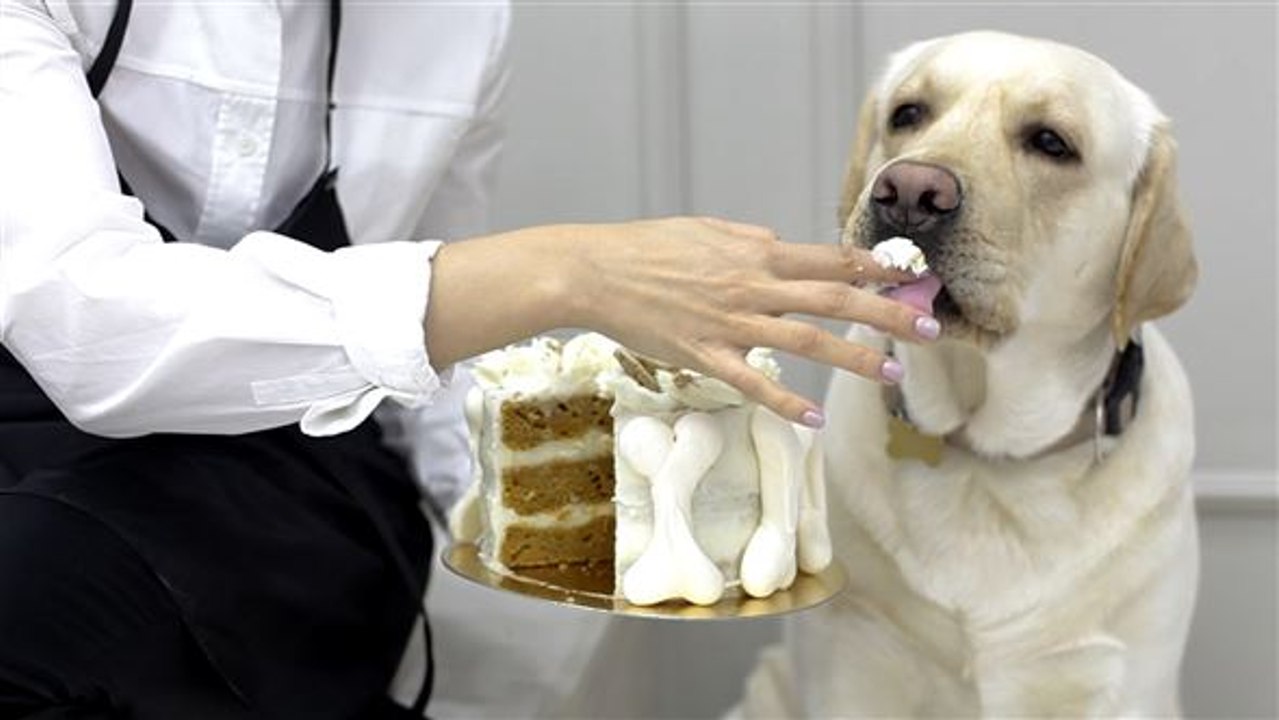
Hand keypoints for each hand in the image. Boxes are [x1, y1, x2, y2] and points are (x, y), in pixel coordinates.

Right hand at [425, 217, 936, 426]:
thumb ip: (750, 240)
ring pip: (805, 341)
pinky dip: (784, 400)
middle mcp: (752, 285)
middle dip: (888, 313)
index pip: (829, 259)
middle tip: (930, 327)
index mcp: (755, 252)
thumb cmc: (646, 247)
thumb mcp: (705, 230)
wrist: (594, 271)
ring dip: (854, 357)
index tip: (914, 274)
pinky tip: (813, 417)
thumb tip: (783, 245)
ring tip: (892, 373)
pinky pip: (752, 383)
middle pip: (834, 299)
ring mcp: (730, 323)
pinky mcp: (704, 355)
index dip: (876, 266)